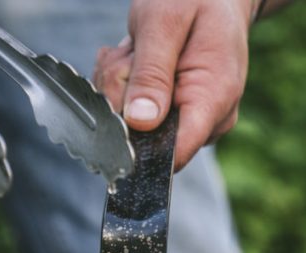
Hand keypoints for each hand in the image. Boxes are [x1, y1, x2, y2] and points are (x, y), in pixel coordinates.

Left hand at [93, 0, 252, 169]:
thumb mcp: (165, 22)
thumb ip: (150, 73)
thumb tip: (140, 123)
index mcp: (213, 98)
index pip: (173, 154)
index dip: (135, 145)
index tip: (115, 109)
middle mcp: (208, 120)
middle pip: (144, 140)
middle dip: (121, 101)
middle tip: (127, 57)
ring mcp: (192, 121)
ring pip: (133, 129)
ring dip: (119, 89)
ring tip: (133, 52)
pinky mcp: (174, 118)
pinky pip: (135, 118)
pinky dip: (123, 89)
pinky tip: (133, 62)